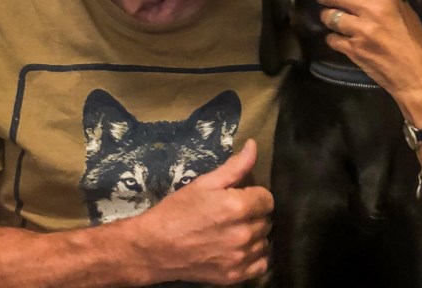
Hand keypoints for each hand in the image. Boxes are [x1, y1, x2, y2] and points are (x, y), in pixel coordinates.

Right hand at [132, 139, 272, 284]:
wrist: (153, 248)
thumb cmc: (177, 211)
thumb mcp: (204, 183)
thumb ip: (235, 167)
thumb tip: (254, 146)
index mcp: (238, 206)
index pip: (268, 199)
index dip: (255, 196)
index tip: (241, 198)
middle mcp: (243, 233)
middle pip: (267, 220)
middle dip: (254, 215)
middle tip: (234, 215)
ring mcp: (240, 257)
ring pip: (265, 242)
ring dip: (255, 236)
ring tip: (235, 232)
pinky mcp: (234, 275)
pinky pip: (261, 264)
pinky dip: (254, 257)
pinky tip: (240, 250)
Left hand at [311, 0, 421, 106]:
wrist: (418, 78)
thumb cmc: (418, 45)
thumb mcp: (408, 14)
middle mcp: (371, 11)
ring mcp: (360, 32)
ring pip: (330, 16)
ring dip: (327, 17)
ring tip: (333, 20)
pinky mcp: (353, 50)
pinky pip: (332, 38)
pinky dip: (333, 38)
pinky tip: (341, 40)